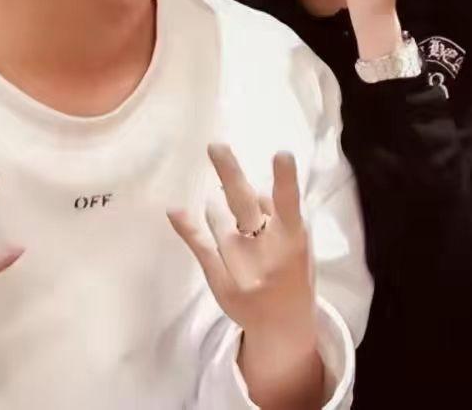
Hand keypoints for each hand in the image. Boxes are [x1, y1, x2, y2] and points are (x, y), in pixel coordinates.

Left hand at [168, 145, 322, 408]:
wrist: (283, 326)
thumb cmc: (291, 270)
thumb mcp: (296, 242)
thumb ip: (276, 214)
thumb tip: (242, 184)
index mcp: (293, 238)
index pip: (290, 203)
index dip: (286, 179)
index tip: (282, 153)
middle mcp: (267, 252)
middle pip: (244, 204)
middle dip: (230, 173)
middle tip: (215, 145)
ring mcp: (241, 268)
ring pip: (218, 216)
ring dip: (219, 209)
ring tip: (237, 228)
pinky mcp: (220, 281)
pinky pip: (199, 245)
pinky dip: (186, 226)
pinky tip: (175, 211)